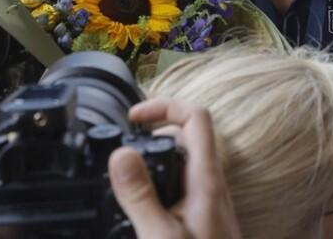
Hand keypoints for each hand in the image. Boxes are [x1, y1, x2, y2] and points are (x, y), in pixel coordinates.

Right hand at [109, 97, 241, 238]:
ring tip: (124, 168)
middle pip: (188, 135)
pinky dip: (159, 181)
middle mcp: (211, 183)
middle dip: (154, 130)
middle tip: (123, 140)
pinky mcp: (201, 216)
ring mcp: (208, 199)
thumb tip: (121, 152)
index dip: (165, 106)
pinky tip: (138, 202)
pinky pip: (180, 184)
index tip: (133, 118)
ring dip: (155, 157)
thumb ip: (141, 195)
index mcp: (206, 178)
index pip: (196, 117)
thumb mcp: (161, 235)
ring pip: (183, 160)